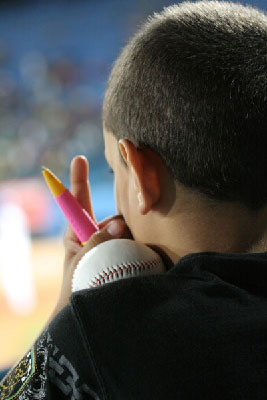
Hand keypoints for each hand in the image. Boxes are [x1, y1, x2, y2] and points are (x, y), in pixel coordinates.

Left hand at [53, 155, 132, 316]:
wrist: (95, 314)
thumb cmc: (80, 288)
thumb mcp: (82, 263)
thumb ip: (97, 242)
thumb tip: (118, 224)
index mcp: (79, 233)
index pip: (77, 203)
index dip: (78, 180)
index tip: (79, 159)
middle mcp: (100, 235)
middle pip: (113, 219)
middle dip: (118, 228)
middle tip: (114, 251)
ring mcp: (118, 245)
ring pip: (129, 231)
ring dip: (130, 243)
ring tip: (126, 264)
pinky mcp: (132, 255)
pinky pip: (140, 244)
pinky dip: (143, 250)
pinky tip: (143, 260)